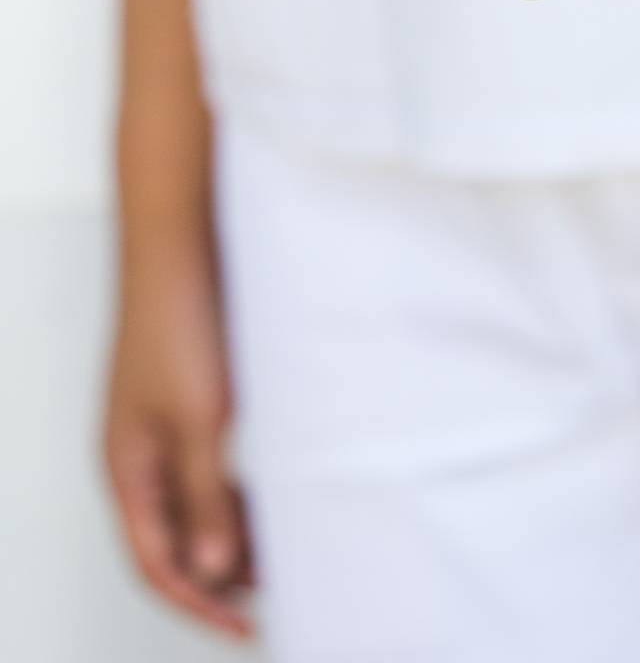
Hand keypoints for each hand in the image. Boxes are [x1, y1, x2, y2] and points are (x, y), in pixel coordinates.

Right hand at [102, 212, 253, 638]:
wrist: (181, 240)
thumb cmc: (180, 321)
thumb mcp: (200, 419)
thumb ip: (207, 497)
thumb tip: (216, 572)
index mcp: (127, 468)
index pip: (156, 562)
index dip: (201, 604)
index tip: (250, 630)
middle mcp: (138, 453)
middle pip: (174, 538)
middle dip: (221, 574)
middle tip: (281, 598)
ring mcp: (160, 424)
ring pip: (195, 500)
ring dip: (234, 531)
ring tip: (287, 555)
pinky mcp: (187, 395)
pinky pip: (208, 463)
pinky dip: (239, 489)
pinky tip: (278, 493)